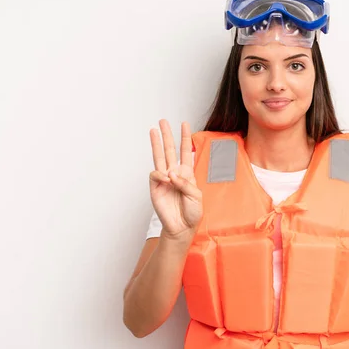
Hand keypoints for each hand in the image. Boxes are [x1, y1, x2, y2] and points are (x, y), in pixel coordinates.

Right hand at [149, 120, 202, 239]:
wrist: (182, 227)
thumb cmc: (192, 212)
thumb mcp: (196, 196)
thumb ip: (185, 184)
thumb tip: (171, 174)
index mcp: (187, 173)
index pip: (186, 151)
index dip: (185, 138)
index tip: (184, 124)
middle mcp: (174, 173)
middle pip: (170, 150)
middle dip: (167, 135)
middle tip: (162, 121)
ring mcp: (164, 179)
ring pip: (159, 157)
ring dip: (156, 144)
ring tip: (153, 131)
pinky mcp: (155, 187)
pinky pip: (155, 174)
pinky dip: (160, 174)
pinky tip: (165, 178)